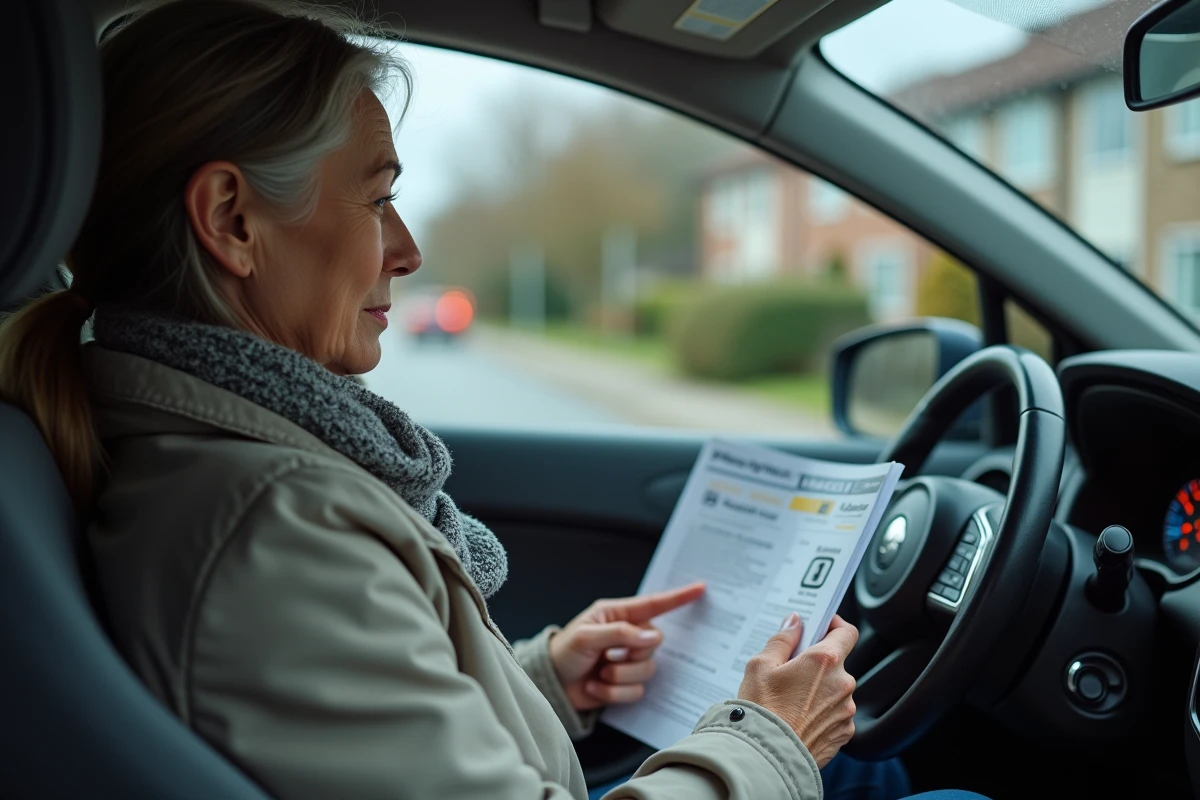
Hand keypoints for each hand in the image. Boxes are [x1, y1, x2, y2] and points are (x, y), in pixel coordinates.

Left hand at [548, 582, 705, 710]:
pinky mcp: (625, 685)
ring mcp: (627, 661)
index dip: (678, 597)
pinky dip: (613, 693)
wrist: (550, 685)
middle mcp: (626, 636)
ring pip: (646, 669)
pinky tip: (595, 687)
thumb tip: (651, 635)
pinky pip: (636, 692)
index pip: (653, 604)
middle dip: (632, 653)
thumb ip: (620, 633)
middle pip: (654, 642)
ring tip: (598, 673)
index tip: (700, 589)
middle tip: (607, 656)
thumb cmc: (562, 653)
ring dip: (619, 676)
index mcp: (617, 615)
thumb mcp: (586, 636)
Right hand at [737, 613, 858, 767]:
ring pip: (835, 690)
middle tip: (791, 669)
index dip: (834, 625)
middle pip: (836, 663)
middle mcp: (843, 684)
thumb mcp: (760, 666)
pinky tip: (799, 718)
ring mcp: (846, 711)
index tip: (821, 625)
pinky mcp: (844, 733)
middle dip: (817, 663)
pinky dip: (821, 712)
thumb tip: (795, 623)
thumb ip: (782, 640)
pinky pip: (835, 714)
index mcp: (825, 661)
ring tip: (790, 699)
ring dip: (820, 689)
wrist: (767, 758)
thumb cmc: (762, 710)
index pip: (846, 632)